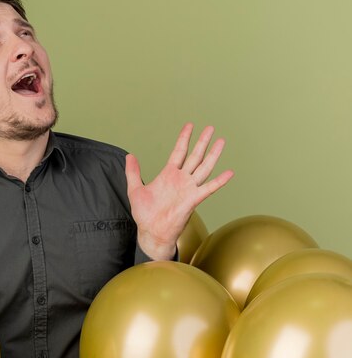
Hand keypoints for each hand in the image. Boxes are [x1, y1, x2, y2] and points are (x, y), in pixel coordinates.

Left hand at [125, 123, 233, 260]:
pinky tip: (229, 172)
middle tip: (211, 128)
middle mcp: (181, 179)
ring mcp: (188, 188)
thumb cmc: (144, 214)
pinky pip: (209, 188)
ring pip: (204, 167)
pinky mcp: (193, 199)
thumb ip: (133, 172)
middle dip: (202, 142)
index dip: (184, 138)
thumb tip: (129, 156)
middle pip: (195, 156)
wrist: (151, 232)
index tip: (190, 125)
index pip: (179, 152)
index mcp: (168, 174)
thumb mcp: (135, 190)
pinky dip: (219, 181)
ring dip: (213, 155)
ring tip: (221, 141)